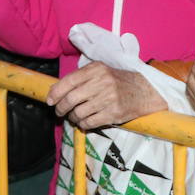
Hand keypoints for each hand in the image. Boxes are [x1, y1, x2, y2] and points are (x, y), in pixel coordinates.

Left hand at [47, 62, 166, 129]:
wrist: (144, 91)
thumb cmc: (118, 81)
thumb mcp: (101, 72)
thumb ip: (81, 78)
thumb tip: (56, 90)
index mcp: (96, 69)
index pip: (69, 81)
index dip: (55, 92)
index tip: (50, 101)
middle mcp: (102, 82)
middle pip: (71, 99)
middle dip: (61, 108)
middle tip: (59, 112)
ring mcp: (108, 98)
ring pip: (79, 112)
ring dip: (73, 117)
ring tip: (74, 116)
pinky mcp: (114, 113)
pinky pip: (89, 122)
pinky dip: (83, 124)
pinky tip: (84, 122)